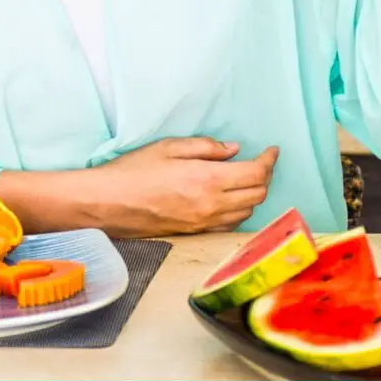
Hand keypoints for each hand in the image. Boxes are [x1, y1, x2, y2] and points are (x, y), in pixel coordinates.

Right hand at [91, 136, 278, 237]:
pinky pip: (230, 224)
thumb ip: (205, 147)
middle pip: (257, 194)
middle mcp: (211, 205)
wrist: (108, 204)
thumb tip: (233, 150)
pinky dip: (239, 210)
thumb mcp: (168, 147)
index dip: (269, 161)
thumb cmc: (134, 171)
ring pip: (247, 211)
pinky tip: (231, 198)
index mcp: (207, 180)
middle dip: (265, 176)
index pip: (255, 174)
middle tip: (261, 161)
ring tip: (247, 177)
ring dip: (254, 194)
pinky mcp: (195, 233)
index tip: (272, 149)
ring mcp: (204, 223)